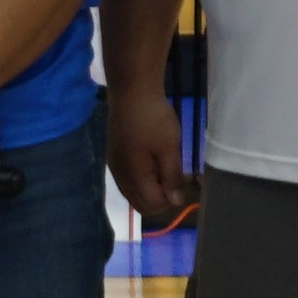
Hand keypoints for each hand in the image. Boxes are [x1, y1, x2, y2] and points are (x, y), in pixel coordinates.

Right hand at [107, 85, 196, 228]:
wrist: (131, 92)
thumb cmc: (153, 118)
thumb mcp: (169, 147)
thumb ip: (172, 177)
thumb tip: (176, 202)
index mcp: (133, 176)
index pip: (153, 205)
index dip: (171, 198)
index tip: (183, 180)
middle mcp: (120, 177)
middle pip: (141, 204)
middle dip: (161, 198)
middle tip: (175, 176)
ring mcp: (115, 168)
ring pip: (133, 194)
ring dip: (151, 190)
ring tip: (165, 168)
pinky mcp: (114, 158)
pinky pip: (128, 182)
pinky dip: (141, 180)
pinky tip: (152, 162)